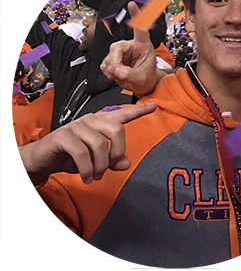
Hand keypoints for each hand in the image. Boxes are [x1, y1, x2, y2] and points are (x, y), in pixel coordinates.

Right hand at [18, 103, 156, 184]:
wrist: (42, 159)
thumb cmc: (71, 157)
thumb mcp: (95, 161)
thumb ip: (112, 161)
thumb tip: (127, 163)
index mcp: (100, 123)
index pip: (122, 115)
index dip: (139, 112)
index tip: (154, 106)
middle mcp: (90, 120)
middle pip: (116, 130)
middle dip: (116, 153)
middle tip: (108, 168)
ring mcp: (76, 126)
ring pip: (100, 144)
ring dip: (99, 166)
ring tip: (94, 176)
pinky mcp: (63, 136)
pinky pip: (82, 153)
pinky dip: (87, 169)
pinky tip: (86, 178)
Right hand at [100, 1, 158, 96]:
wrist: (141, 86)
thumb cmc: (146, 78)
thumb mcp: (141, 78)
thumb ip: (129, 74)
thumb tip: (114, 70)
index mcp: (142, 45)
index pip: (140, 29)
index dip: (136, 15)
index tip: (132, 4)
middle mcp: (130, 46)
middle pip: (116, 48)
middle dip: (115, 62)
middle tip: (117, 73)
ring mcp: (120, 52)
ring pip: (109, 57)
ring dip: (112, 69)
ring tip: (122, 76)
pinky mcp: (112, 59)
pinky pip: (104, 64)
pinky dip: (108, 72)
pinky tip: (115, 75)